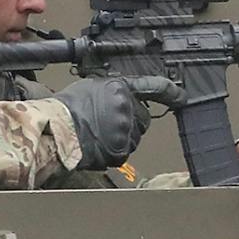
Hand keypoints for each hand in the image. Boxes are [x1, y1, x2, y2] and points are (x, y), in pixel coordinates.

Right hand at [54, 75, 183, 169]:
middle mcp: (126, 107)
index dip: (170, 92)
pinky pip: (125, 151)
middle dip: (132, 123)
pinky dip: (114, 151)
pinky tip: (99, 145)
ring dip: (122, 137)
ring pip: (135, 136)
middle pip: (144, 118)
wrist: (56, 130)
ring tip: (99, 134)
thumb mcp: (91, 87)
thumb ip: (113, 92)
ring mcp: (125, 129)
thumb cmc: (67, 109)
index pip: (152, 87)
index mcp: (120, 88)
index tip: (182, 97)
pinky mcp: (121, 148)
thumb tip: (121, 99)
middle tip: (109, 124)